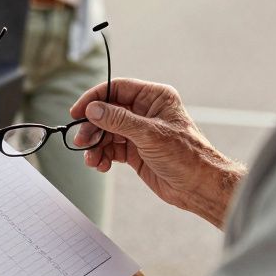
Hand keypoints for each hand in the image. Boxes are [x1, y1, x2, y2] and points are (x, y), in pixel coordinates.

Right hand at [70, 79, 244, 228]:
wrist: (198, 187)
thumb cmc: (186, 156)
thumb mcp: (150, 135)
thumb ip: (119, 120)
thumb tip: (93, 109)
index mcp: (154, 98)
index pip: (117, 89)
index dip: (95, 98)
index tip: (77, 111)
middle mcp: (145, 111)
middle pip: (107, 112)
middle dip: (92, 127)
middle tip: (81, 140)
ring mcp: (138, 131)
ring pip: (106, 132)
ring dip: (95, 145)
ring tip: (92, 159)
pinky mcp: (134, 150)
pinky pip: (110, 148)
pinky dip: (102, 156)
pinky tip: (101, 165)